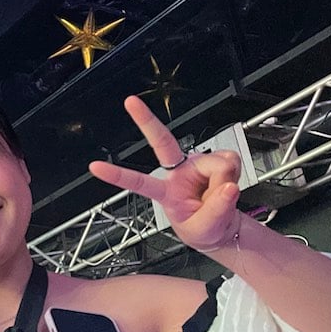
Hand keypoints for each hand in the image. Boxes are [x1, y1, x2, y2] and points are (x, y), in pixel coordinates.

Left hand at [89, 96, 241, 251]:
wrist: (222, 227)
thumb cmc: (204, 228)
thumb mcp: (204, 230)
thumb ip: (215, 210)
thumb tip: (227, 186)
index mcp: (164, 191)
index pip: (138, 182)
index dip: (117, 175)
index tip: (95, 167)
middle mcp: (179, 171)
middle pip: (162, 141)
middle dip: (145, 121)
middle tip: (130, 102)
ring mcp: (197, 163)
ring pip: (217, 163)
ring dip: (225, 181)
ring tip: (219, 195)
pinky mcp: (216, 158)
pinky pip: (231, 162)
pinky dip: (235, 176)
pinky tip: (227, 185)